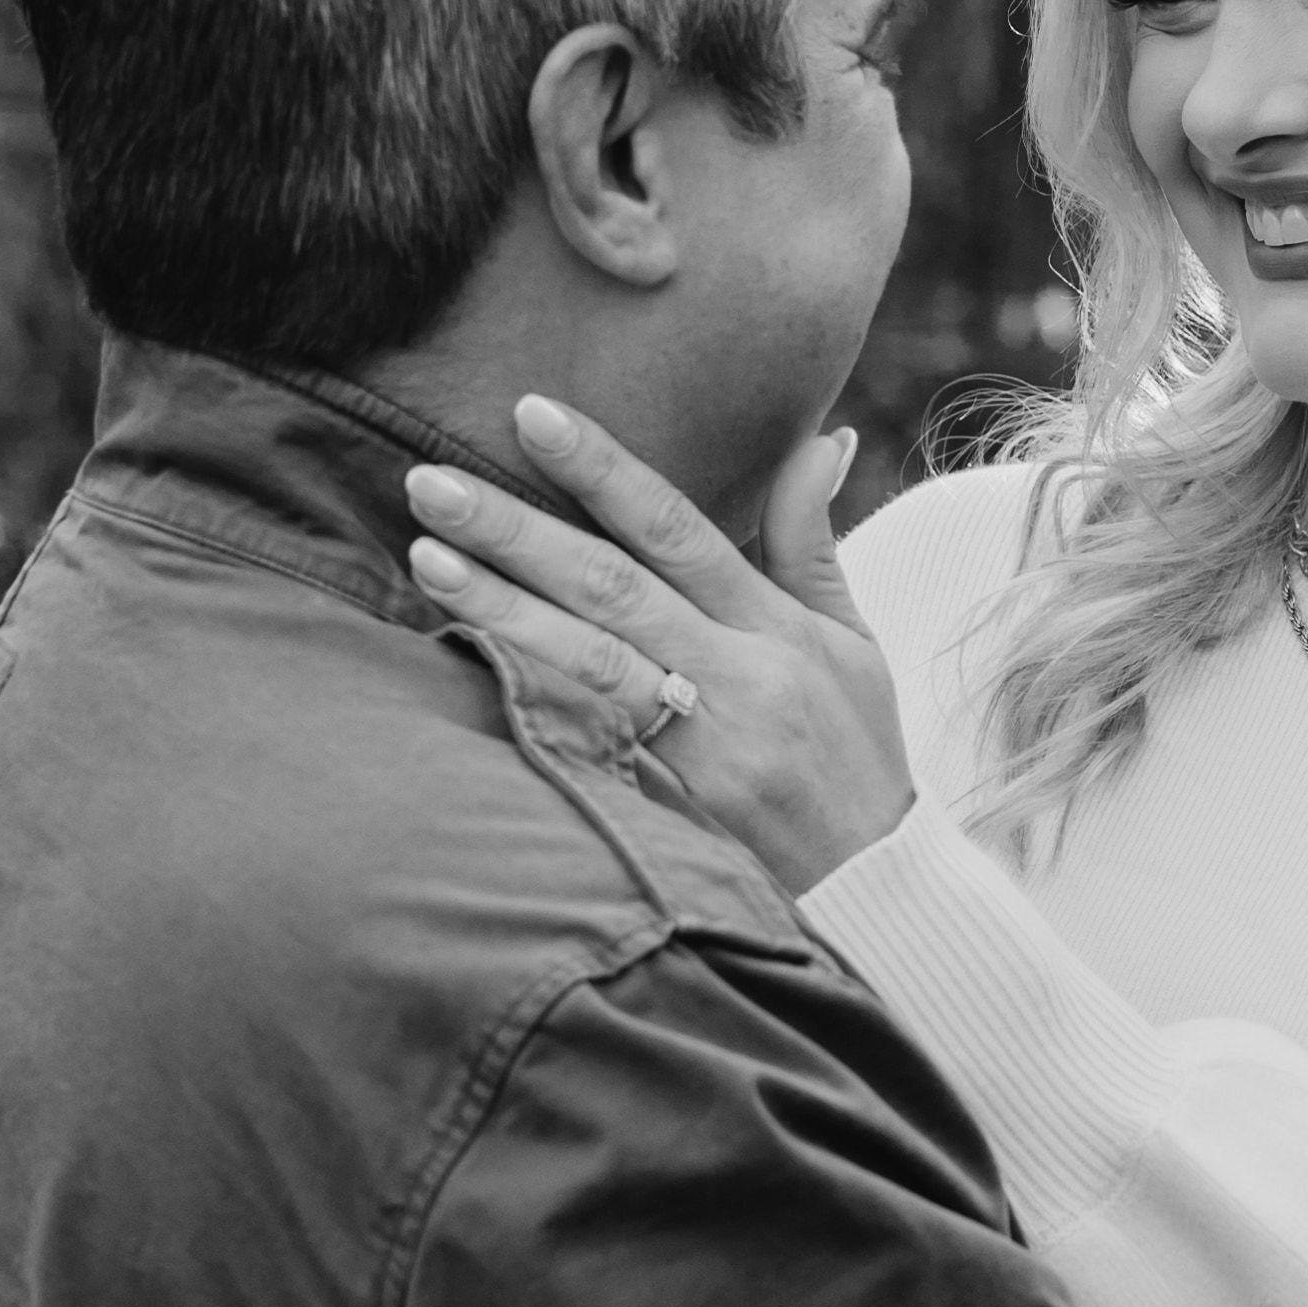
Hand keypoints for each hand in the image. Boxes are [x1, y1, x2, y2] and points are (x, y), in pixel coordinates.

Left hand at [400, 398, 919, 898]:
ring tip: (426, 556)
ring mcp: (706, 749)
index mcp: (776, 628)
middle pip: (614, 587)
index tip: (532, 414)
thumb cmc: (858, 756)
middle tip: (430, 481)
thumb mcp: (853, 642)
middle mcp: (740, 678)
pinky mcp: (677, 812)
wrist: (880, 892)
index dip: (605, 468)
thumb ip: (812, 542)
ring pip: (590, 663)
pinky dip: (529, 707)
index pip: (679, 529)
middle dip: (518, 530)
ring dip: (502, 608)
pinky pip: (593, 749)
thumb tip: (821, 437)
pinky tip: (463, 668)